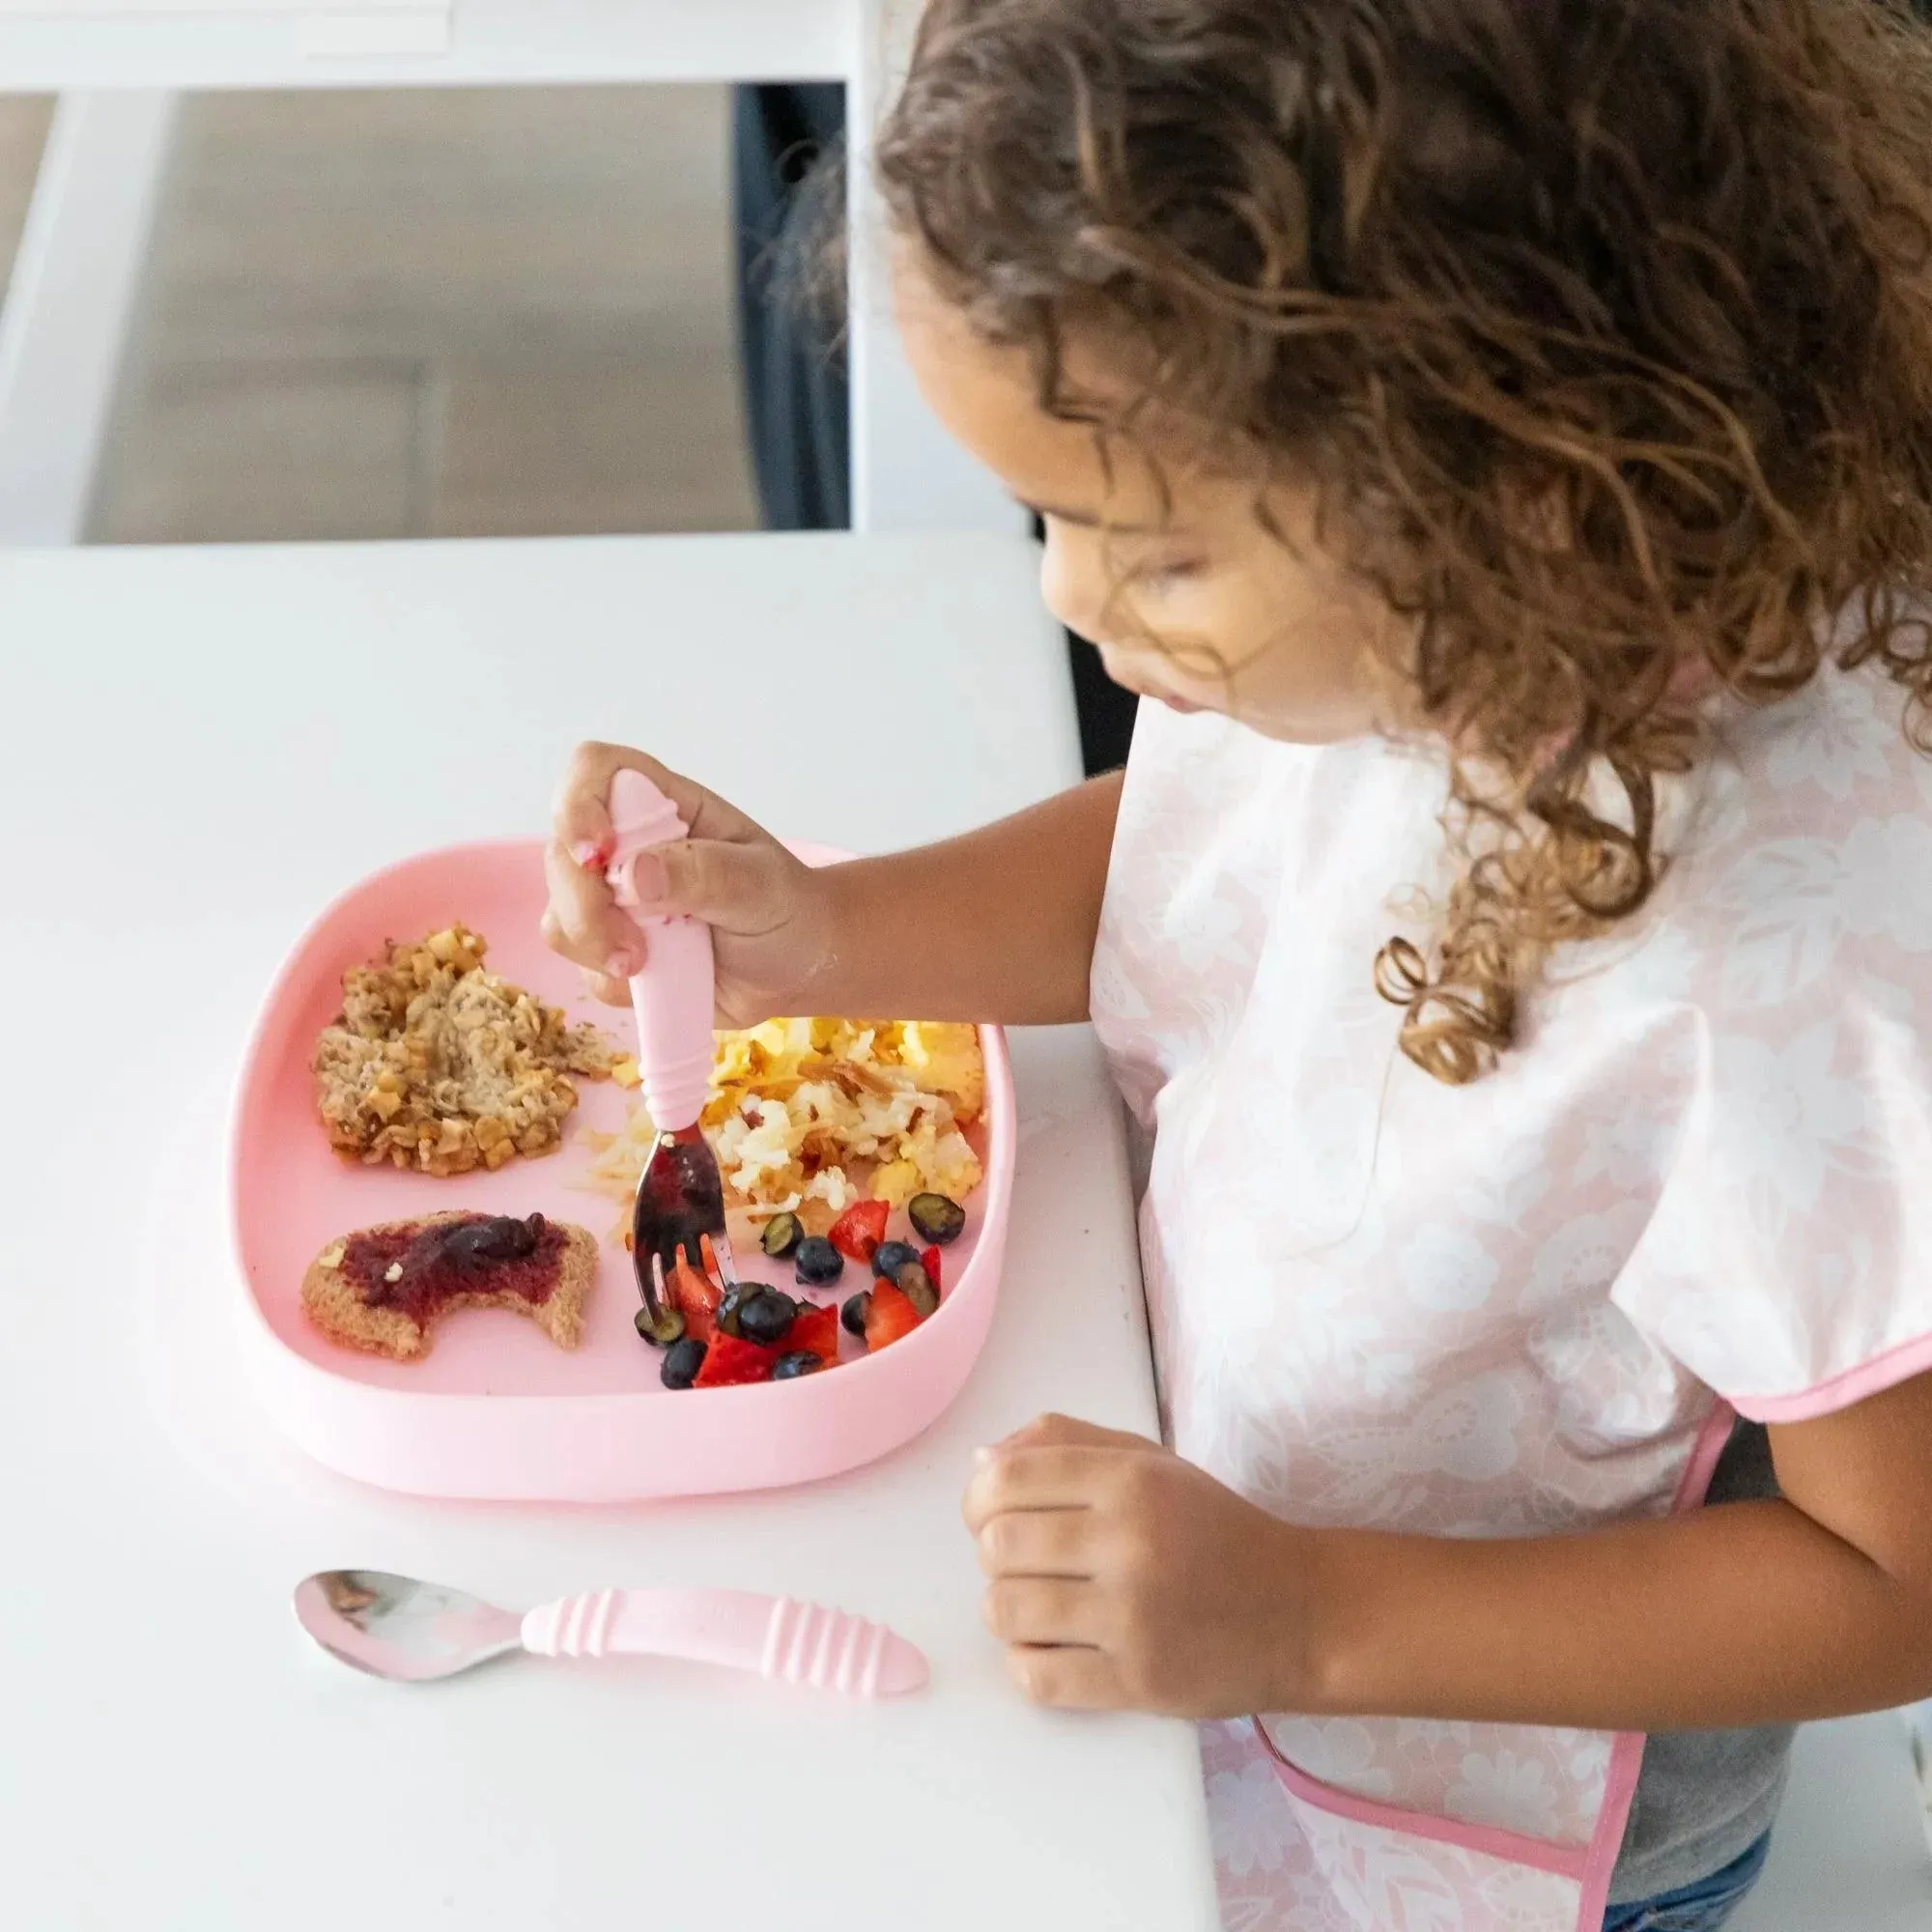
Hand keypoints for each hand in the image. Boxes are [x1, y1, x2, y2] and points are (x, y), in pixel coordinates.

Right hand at [541, 742, 835, 1025]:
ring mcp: (613, 897)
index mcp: (664, 805)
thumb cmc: (785, 908)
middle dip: (582, 904)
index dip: (579, 804)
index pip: (595, 770)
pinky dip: (610, 979)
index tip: (598, 853)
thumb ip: (704, 874)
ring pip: (558, 914)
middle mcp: (628, 844)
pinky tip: (654, 980)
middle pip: (562, 851)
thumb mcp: (759, 884)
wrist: (798, 968)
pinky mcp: (611, 946)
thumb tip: (633, 874)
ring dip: (593, 946)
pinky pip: (581, 963)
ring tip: (646, 965)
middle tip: (632, 947)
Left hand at [963, 1414, 1318, 1716]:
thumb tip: (982, 1462)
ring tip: (1036, 1607)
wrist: (1299, 1612)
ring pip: (1005, 1611)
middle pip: (997, 1545)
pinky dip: (1026, 1663)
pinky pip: (1034, 1676)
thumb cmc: (1212, 1529)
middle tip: (1025, 1563)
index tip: (989, 1513)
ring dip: (1006, 1610)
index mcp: (1130, 1479)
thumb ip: (1065, 1444)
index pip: (1007, 1479)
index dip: (978, 1498)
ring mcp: (1133, 1618)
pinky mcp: (1137, 1683)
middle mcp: (1130, 1542)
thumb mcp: (1150, 1463)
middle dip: (994, 1555)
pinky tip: (1052, 1649)